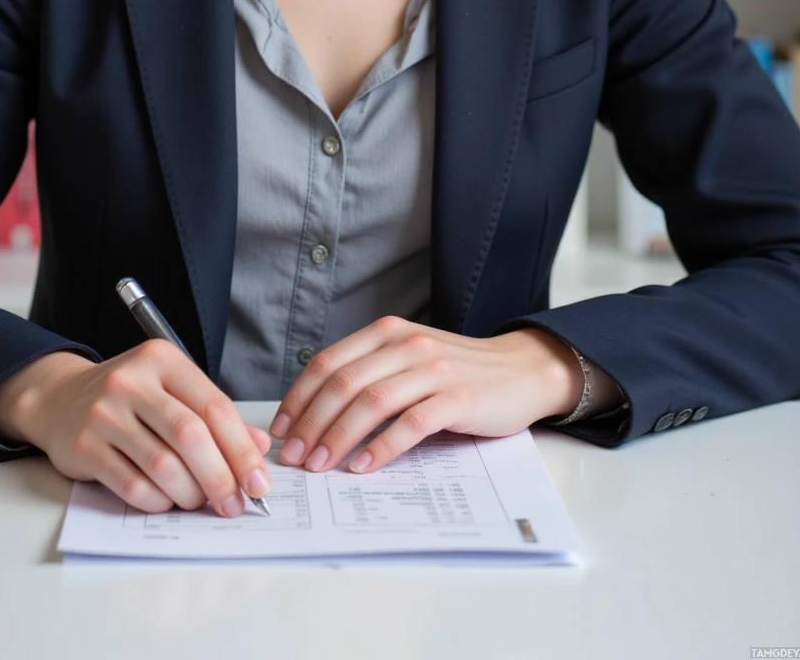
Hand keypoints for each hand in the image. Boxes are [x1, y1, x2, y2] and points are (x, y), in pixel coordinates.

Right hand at [0, 344, 271, 516]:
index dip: (241, 449)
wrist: (58, 399)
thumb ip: (212, 415)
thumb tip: (257, 447)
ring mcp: (104, 413)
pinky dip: (158, 501)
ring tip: (199, 502)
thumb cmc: (127, 397)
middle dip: (220, 477)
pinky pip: (132, 485)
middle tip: (234, 504)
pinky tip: (166, 501)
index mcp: (163, 360)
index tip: (259, 482)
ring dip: (190, 494)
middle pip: (191, 436)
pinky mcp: (83, 446)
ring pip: (163, 465)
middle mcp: (133, 381)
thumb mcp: (170, 391)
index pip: (214, 406)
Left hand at [267, 318, 595, 474]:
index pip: (328, 362)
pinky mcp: (457, 397)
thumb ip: (370, 374)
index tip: (280, 430)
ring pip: (372, 401)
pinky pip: (411, 422)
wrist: (519, 370)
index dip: (299, 397)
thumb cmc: (456, 373)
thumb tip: (316, 416)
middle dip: (311, 423)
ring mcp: (432, 369)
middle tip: (294, 458)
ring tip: (321, 466)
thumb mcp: (407, 361)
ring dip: (339, 437)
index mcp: (386, 332)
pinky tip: (364, 465)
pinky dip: (383, 446)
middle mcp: (405, 344)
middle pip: (344, 383)